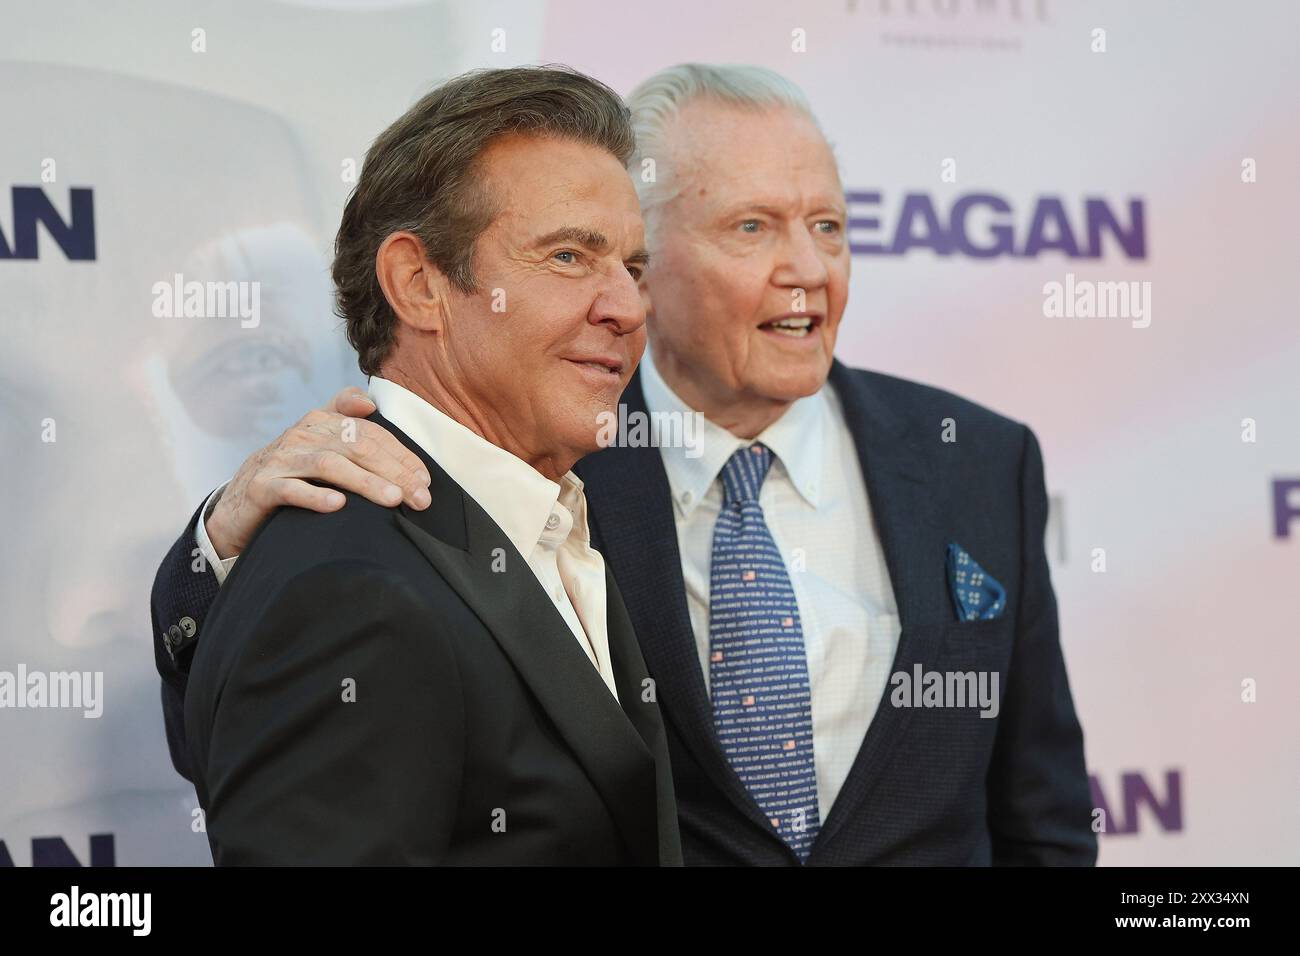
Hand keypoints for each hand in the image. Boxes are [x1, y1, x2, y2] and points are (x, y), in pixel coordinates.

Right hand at [205, 387, 430, 558]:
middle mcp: (301, 435)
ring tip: (392, 499)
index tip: (426, 480)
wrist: (238, 503)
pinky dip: (315, 496)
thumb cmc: (290, 473)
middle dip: (393, 471)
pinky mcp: (262, 487)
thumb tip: (370, 402)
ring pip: (328, 465)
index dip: (401, 455)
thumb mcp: (317, 443)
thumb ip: (343, 417)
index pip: (370, 433)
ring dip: (364, 481)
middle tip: (420, 498)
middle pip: (355, 446)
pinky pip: (291, 489)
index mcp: (320, 422)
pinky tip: (338, 505)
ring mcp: (280, 460)